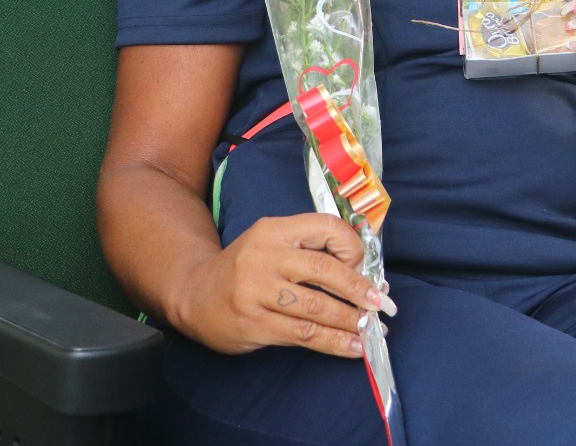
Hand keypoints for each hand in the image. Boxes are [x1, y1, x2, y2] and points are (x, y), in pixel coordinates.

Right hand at [169, 212, 393, 357]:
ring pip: (316, 307)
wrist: (193, 293)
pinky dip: (332, 342)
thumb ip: (311, 248)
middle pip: (325, 270)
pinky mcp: (254, 323)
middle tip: (382, 304)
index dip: (353, 248)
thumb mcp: (273, 243)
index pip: (325, 227)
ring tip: (372, 330)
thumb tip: (365, 269)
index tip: (367, 268)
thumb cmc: (246, 267)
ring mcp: (257, 291)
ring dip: (351, 321)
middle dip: (360, 290)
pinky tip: (352, 347)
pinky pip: (302, 335)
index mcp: (275, 229)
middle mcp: (265, 256)